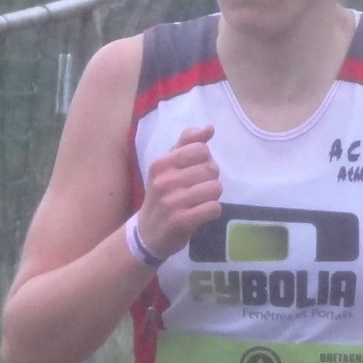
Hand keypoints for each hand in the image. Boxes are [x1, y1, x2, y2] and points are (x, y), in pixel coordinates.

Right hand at [136, 125, 221, 259]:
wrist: (147, 234)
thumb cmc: (161, 196)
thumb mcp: (167, 167)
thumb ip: (187, 144)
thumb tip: (209, 128)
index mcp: (160, 164)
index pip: (201, 149)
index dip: (204, 160)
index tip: (194, 171)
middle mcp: (164, 181)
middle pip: (211, 168)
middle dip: (210, 179)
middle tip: (196, 190)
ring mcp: (172, 202)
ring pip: (215, 188)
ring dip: (212, 196)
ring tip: (199, 202)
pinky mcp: (181, 221)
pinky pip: (213, 208)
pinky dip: (212, 211)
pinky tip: (201, 214)